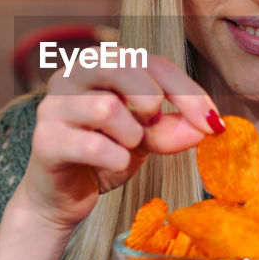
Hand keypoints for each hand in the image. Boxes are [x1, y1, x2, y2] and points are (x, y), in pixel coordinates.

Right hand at [21, 53, 221, 230]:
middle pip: (123, 66)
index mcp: (101, 63)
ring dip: (131, 135)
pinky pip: (92, 146)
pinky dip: (115, 159)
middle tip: (153, 126)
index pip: (152, 62)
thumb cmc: (104, 156)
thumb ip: (172, 128)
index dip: (188, 92)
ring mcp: (53, 106)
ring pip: (106, 106)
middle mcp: (72, 75)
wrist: (62, 197)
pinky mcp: (45, 140)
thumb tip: (209, 126)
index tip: (213, 123)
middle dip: (151, 101)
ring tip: (126, 147)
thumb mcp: (147, 138)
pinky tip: (113, 163)